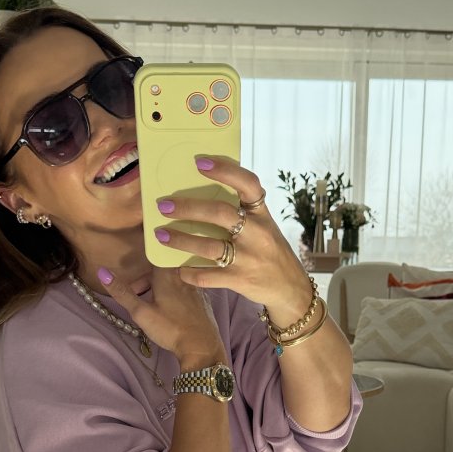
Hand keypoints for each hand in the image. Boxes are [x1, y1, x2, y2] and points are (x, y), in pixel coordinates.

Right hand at [97, 263, 224, 365]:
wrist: (202, 347)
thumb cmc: (170, 329)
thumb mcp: (141, 312)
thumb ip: (122, 292)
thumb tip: (102, 272)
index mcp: (168, 274)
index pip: (154, 256)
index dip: (141, 267)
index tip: (133, 282)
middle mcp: (183, 276)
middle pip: (162, 269)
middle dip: (147, 279)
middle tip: (137, 296)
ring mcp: (195, 287)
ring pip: (174, 278)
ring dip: (160, 287)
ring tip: (152, 304)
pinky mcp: (203, 299)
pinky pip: (186, 288)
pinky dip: (175, 293)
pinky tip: (171, 309)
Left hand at [155, 157, 313, 330]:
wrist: (291, 289)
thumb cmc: (271, 252)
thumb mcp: (265, 227)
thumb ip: (242, 212)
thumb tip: (202, 193)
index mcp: (262, 215)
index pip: (248, 184)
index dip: (225, 171)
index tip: (200, 162)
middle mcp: (257, 234)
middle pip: (219, 213)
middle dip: (188, 208)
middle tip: (163, 206)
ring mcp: (249, 258)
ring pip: (209, 246)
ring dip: (181, 240)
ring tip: (161, 235)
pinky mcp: (241, 280)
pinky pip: (208, 276)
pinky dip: (190, 273)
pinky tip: (180, 269)